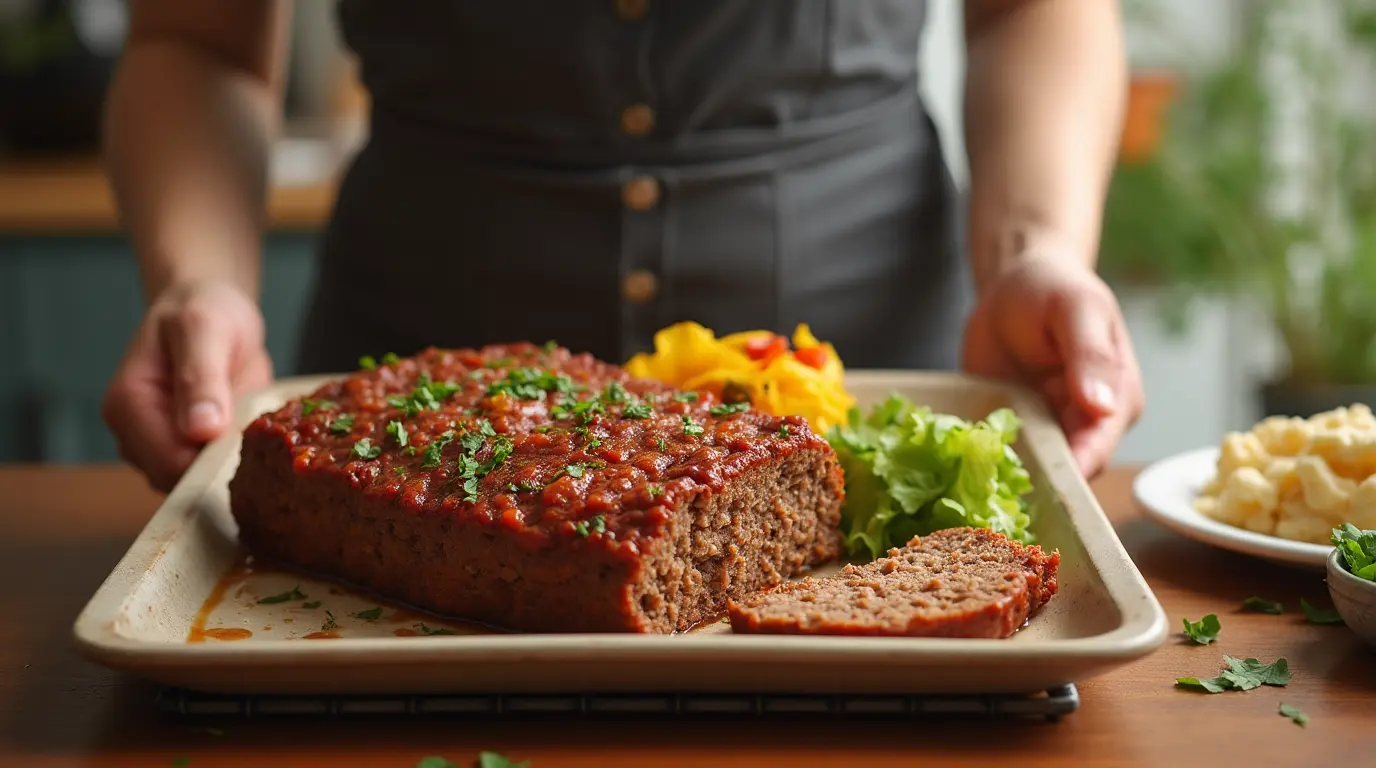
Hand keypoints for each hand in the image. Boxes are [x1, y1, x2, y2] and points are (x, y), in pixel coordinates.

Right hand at [102, 280, 273, 492]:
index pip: (167, 463)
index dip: (210, 461)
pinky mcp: (186, 450)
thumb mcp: (205, 329)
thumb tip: (201, 430)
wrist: (210, 308)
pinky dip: (236, 459)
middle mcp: (135, 435)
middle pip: (181, 479)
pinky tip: (252, 434)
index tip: (247, 441)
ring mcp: (158, 447)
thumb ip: (200, 376)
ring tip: (255, 427)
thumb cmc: (202, 310)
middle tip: (258, 432)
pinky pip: (212, 472)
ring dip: (232, 463)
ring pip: (198, 482)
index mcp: (128, 406)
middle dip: (222, 464)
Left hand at [961, 254, 1143, 477]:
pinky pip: (1000, 456)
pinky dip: (983, 462)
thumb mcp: (1076, 310)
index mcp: (1117, 402)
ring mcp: (1047, 430)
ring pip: (1031, 471)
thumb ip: (1091, 356)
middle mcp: (1086, 426)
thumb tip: (1102, 407)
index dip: (1071, 472)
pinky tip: (958, 465)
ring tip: (971, 483)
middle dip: (1032, 483)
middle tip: (991, 492)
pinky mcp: (1013, 429)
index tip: (1039, 488)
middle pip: (1065, 472)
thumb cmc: (1055, 288)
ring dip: (1004, 478)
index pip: (1098, 451)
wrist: (1014, 282)